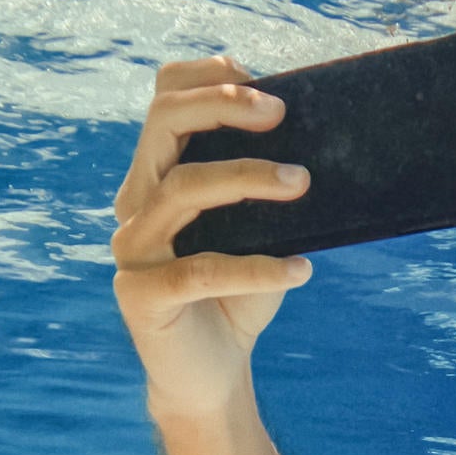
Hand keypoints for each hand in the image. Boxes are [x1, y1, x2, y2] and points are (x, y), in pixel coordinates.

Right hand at [110, 55, 313, 416]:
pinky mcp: (141, 295)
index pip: (165, 98)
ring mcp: (132, 248)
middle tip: (281, 114)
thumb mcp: (261, 232)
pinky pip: (201, 270)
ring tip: (302, 184)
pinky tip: (301, 271)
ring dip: (247, 178)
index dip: (209, 79)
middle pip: (163, 123)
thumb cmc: (240, 297)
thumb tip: (323, 143)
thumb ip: (269, 189)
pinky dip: (258, 268)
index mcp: (157, 177)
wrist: (212, 376)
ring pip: (182, 189)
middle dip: (223, 107)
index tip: (267, 88)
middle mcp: (135, 203)